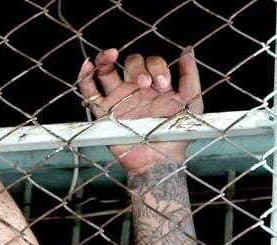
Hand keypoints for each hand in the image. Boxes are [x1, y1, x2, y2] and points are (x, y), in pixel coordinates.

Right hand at [78, 47, 202, 174]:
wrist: (159, 160)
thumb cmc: (176, 135)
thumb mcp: (191, 103)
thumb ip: (190, 76)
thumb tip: (188, 50)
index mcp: (155, 85)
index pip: (152, 62)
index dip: (157, 66)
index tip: (163, 83)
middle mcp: (135, 89)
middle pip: (131, 62)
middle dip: (139, 67)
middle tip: (146, 84)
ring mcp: (118, 99)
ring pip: (107, 69)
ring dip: (107, 58)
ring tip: (112, 54)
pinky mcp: (103, 112)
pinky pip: (88, 90)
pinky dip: (84, 76)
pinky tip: (88, 64)